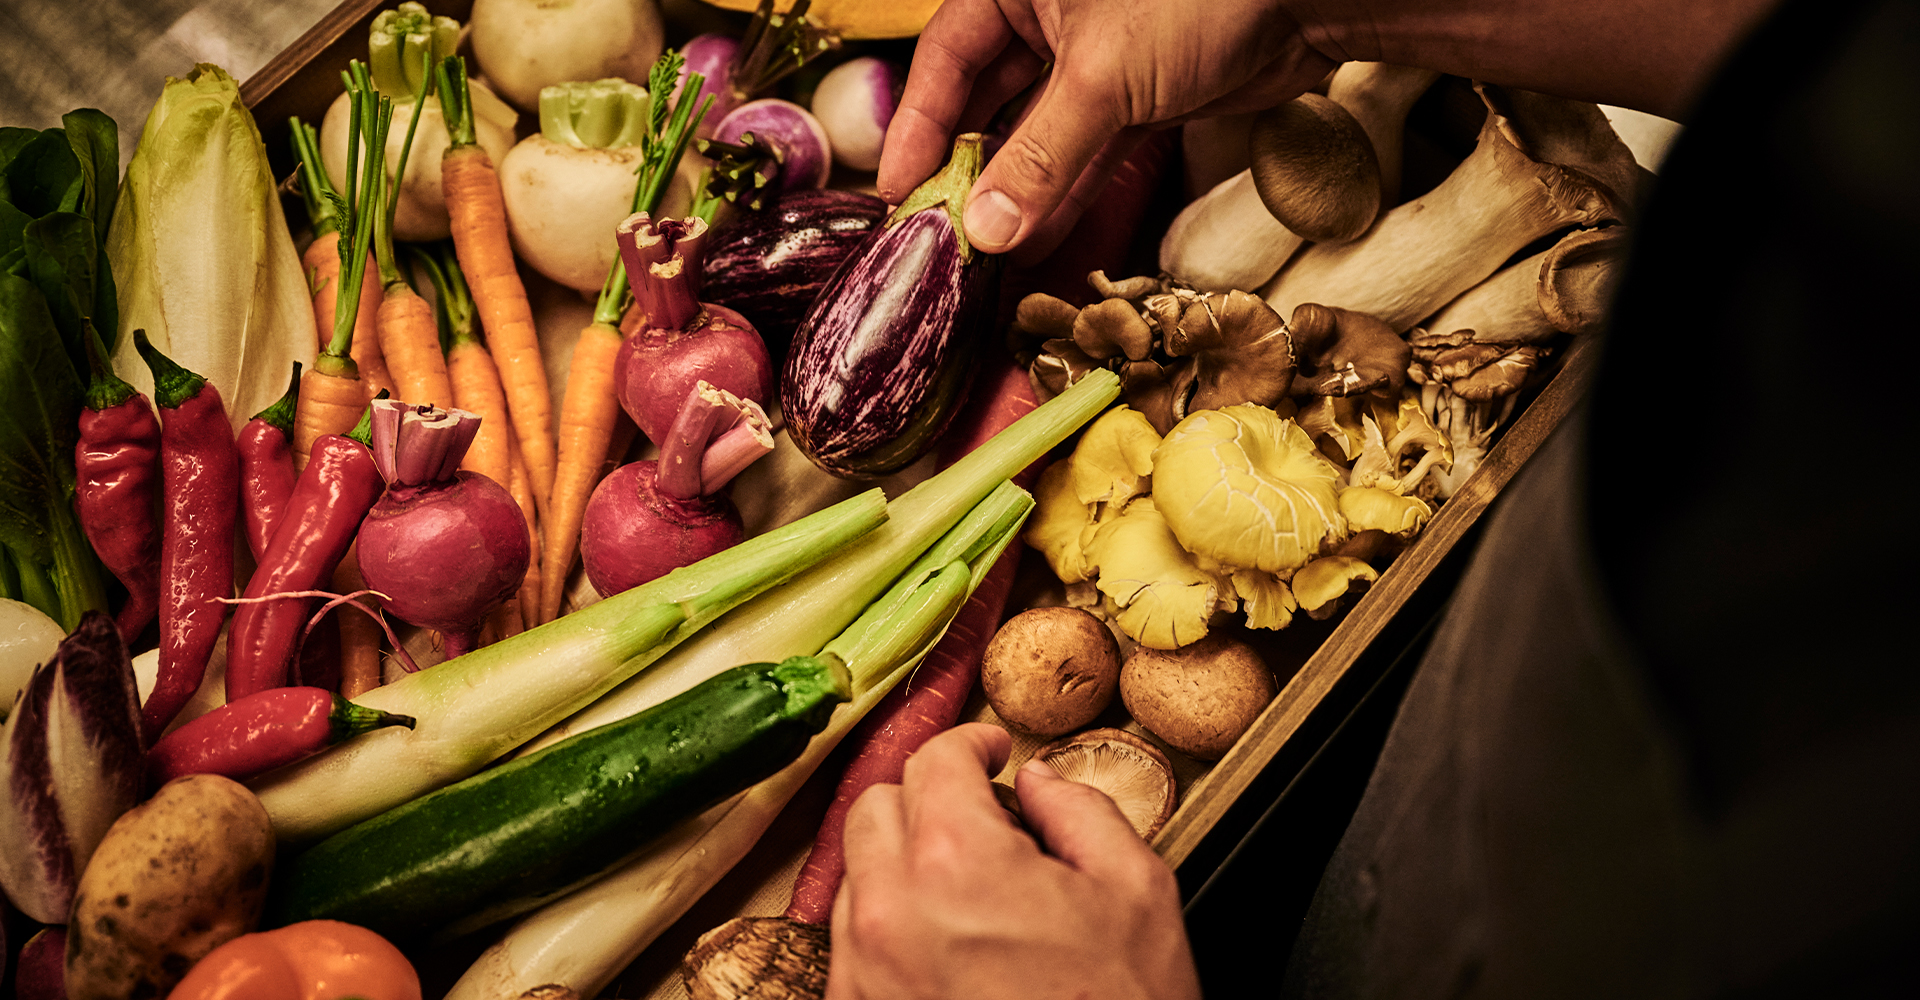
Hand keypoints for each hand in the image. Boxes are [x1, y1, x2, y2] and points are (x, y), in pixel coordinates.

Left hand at [826, 723, 1201, 999]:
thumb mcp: (1137, 895)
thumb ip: (1082, 812)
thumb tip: (1040, 782)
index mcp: (957, 862)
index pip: (935, 759)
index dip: (970, 742)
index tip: (990, 750)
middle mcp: (890, 912)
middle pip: (876, 807)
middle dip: (928, 796)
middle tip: (981, 815)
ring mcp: (863, 971)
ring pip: (857, 874)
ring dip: (904, 861)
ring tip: (970, 890)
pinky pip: (853, 943)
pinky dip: (890, 924)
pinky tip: (947, 944)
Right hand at [877, 0, 1334, 259]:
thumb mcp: (1103, 77)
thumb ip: (1040, 157)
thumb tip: (985, 230)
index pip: (945, 58)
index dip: (918, 126)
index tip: (898, 192)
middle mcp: (1050, 13)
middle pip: (988, 98)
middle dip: (968, 167)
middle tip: (938, 233)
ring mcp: (1098, 54)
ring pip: (1040, 130)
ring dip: (1016, 190)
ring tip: (984, 252)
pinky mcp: (1143, 91)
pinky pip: (1088, 148)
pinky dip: (1066, 191)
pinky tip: (1037, 238)